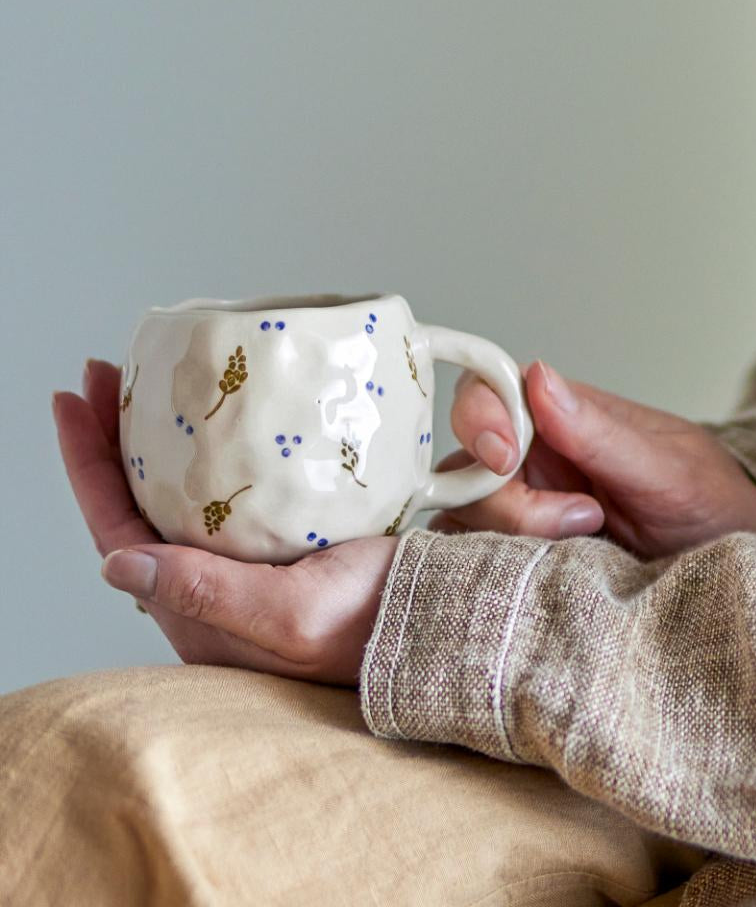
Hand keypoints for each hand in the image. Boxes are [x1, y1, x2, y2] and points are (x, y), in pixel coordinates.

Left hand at [53, 360, 397, 686]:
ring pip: (174, 497)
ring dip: (152, 444)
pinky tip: (210, 427)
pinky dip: (201, 454)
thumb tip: (114, 563)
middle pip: (137, 506)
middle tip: (105, 377)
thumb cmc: (370, 625)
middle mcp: (210, 589)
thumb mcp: (289, 615)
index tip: (74, 400)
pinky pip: (217, 495)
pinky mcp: (275, 548)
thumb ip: (208, 594)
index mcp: (198, 611)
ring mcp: (242, 566)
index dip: (88, 465)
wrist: (433, 620)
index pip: (117, 529)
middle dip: (111, 442)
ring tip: (142, 391)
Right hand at [432, 361, 755, 572]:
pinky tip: (547, 574)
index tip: (504, 457)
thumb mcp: (667, 470)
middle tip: (582, 520)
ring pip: (462, 516)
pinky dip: (495, 570)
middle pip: (464, 466)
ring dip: (510, 537)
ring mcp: (520, 510)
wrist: (733, 570)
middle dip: (507, 500)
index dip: (480, 418)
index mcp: (558, 416)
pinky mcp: (519, 557)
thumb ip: (600, 432)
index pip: (487, 391)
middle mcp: (529, 459)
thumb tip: (538, 377)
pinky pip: (476, 559)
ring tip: (586, 545)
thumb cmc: (709, 505)